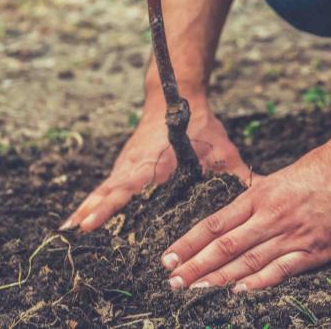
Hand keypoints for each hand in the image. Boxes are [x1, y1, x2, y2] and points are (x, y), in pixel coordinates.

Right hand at [61, 95, 252, 232]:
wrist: (175, 95)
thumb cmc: (201, 125)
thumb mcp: (222, 150)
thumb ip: (239, 174)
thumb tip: (262, 194)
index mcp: (155, 164)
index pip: (128, 188)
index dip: (109, 206)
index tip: (90, 222)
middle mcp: (135, 165)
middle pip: (109, 192)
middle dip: (92, 212)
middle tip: (72, 234)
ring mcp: (127, 164)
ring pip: (104, 189)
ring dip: (87, 208)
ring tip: (68, 231)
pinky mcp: (126, 165)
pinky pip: (107, 185)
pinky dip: (93, 200)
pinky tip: (81, 218)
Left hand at [160, 137, 330, 290]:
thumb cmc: (319, 169)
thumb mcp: (280, 177)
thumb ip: (257, 196)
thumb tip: (232, 209)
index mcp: (260, 196)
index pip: (215, 223)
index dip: (190, 242)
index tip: (168, 257)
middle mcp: (272, 215)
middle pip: (225, 245)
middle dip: (195, 265)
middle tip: (172, 281)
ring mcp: (294, 234)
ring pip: (248, 260)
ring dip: (219, 277)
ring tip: (195, 289)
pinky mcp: (316, 250)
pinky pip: (283, 269)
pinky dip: (259, 281)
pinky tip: (239, 291)